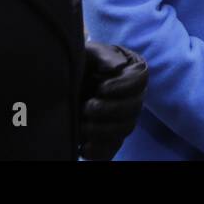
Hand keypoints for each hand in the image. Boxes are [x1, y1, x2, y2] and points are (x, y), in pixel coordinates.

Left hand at [80, 42, 148, 160]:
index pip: (140, 80)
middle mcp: (133, 97)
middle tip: (88, 107)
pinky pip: (112, 149)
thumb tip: (117, 68)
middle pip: (134, 108)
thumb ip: (104, 55)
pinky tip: (84, 148)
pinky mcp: (109, 138)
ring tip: (82, 126)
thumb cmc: (81, 64)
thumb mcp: (89, 52)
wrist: (62, 82)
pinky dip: (99, 151)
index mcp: (131, 72)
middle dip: (110, 110)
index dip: (124, 87)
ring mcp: (123, 119)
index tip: (101, 87)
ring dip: (103, 130)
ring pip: (125, 129)